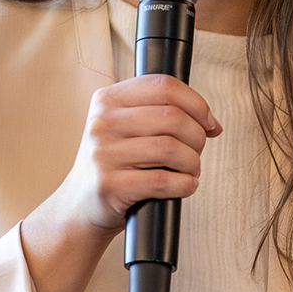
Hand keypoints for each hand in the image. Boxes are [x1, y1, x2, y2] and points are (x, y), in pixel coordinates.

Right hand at [19, 75, 221, 291]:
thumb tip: (211, 123)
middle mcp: (102, 123)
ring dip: (193, 163)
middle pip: (172, 117)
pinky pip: (164, 181)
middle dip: (197, 136)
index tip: (209, 122)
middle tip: (197, 151)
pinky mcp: (110, 185)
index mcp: (107, 99)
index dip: (196, 103)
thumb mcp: (125, 127)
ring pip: (172, 149)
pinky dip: (185, 184)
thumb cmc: (113, 164)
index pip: (164, 86)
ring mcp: (104, 154)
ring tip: (190, 170)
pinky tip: (184, 185)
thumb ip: (161, 114)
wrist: (80, 205)